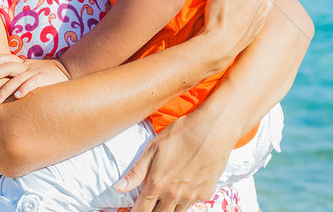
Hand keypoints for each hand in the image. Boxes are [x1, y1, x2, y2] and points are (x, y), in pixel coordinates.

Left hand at [0, 54, 70, 103]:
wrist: (69, 71)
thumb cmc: (47, 75)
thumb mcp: (32, 70)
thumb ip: (20, 74)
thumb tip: (2, 84)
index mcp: (24, 63)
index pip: (7, 58)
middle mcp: (27, 67)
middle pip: (8, 67)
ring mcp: (36, 72)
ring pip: (17, 79)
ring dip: (5, 89)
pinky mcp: (44, 80)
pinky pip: (33, 84)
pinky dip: (25, 89)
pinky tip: (18, 96)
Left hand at [114, 103, 237, 211]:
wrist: (214, 129)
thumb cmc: (182, 133)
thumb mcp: (153, 147)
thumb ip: (136, 171)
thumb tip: (119, 189)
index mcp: (157, 184)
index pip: (141, 211)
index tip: (132, 209)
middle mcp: (174, 196)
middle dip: (151, 211)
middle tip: (149, 201)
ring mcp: (191, 197)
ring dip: (168, 208)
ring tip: (165, 195)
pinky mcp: (206, 194)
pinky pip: (192, 203)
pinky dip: (185, 199)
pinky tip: (185, 185)